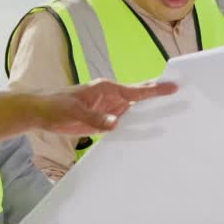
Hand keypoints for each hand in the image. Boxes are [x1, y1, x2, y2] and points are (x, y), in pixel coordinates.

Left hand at [31, 79, 177, 135]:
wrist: (40, 112)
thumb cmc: (56, 106)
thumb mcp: (74, 112)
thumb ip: (96, 119)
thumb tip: (117, 124)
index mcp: (106, 89)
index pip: (136, 90)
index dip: (156, 90)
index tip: (174, 87)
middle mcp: (112, 98)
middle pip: (141, 99)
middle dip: (160, 98)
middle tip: (183, 99)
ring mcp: (110, 110)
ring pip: (135, 113)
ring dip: (150, 116)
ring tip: (173, 120)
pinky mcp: (104, 122)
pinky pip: (125, 125)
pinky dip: (136, 129)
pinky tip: (148, 136)